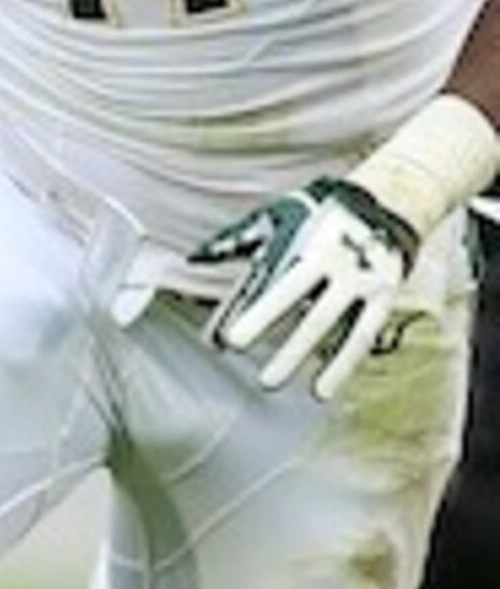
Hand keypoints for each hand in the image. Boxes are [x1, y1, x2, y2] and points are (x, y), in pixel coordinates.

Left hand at [191, 176, 418, 400]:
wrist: (393, 199)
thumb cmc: (321, 212)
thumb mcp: (278, 216)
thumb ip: (237, 240)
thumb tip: (194, 257)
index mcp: (304, 245)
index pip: (270, 283)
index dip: (245, 310)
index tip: (220, 337)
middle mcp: (333, 263)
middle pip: (296, 301)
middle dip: (266, 326)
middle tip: (237, 351)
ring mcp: (360, 282)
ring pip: (328, 324)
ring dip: (299, 355)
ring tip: (269, 384)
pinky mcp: (383, 298)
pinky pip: (362, 336)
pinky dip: (342, 364)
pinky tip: (322, 389)